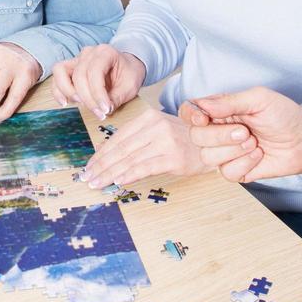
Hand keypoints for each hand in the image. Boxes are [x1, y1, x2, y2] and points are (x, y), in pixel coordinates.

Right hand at [50, 44, 145, 119]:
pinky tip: (65, 102)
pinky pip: (57, 77)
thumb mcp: (130, 86)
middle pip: (79, 75)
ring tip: (80, 104)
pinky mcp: (71, 68)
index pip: (95, 72)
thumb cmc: (129, 73)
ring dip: (68, 91)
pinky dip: (58, 90)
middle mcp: (88, 53)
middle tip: (99, 113)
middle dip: (87, 98)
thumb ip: (117, 98)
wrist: (127, 66)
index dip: (98, 93)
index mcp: (105, 52)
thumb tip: (104, 110)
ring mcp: (77, 59)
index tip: (105, 109)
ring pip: (61, 71)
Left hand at [83, 108, 205, 188]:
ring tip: (98, 183)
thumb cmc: (183, 139)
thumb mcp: (158, 130)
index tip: (89, 166)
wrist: (214, 143)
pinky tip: (118, 182)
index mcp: (148, 117)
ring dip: (110, 173)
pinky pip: (146, 167)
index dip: (101, 154)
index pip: (118, 137)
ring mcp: (165, 141)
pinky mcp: (174, 157)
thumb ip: (135, 138)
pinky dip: (129, 174)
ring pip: (130, 159)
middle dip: (101, 165)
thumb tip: (105, 153)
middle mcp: (155, 127)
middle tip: (88, 178)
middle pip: (121, 149)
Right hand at [180, 87, 301, 181]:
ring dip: (234, 151)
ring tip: (254, 143)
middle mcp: (217, 131)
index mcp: (219, 110)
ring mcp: (225, 152)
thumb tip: (203, 105)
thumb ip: (230, 102)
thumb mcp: (259, 99)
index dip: (191, 116)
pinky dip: (244, 164)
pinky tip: (258, 156)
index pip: (189, 112)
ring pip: (207, 157)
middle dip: (220, 136)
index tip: (204, 118)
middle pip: (195, 137)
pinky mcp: (236, 170)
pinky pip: (226, 173)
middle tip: (245, 132)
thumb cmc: (284, 114)